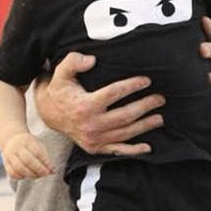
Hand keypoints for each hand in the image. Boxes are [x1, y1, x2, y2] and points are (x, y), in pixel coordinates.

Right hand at [1, 132, 54, 179]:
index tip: (50, 168)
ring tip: (38, 176)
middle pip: (27, 160)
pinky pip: (12, 173)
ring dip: (31, 174)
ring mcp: (9, 155)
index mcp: (27, 140)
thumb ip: (46, 158)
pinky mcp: (5, 163)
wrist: (12, 139)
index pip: (37, 152)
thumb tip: (54, 172)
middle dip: (38, 169)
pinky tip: (27, 176)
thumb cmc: (30, 145)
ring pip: (19, 168)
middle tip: (45, 174)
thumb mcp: (39, 146)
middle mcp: (16, 146)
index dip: (45, 162)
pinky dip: (21, 177)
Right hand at [34, 52, 164, 155]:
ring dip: (145, 126)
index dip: (132, 86)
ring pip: (125, 133)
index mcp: (85, 105)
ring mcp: (94, 138)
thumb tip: (92, 60)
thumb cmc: (60, 90)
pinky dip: (133, 150)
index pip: (114, 93)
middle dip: (145, 106)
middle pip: (125, 115)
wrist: (50, 114)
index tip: (146, 80)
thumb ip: (74, 61)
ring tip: (160, 117)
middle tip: (160, 99)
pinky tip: (148, 147)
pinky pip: (117, 150)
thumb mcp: (61, 73)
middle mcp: (91, 124)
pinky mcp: (95, 147)